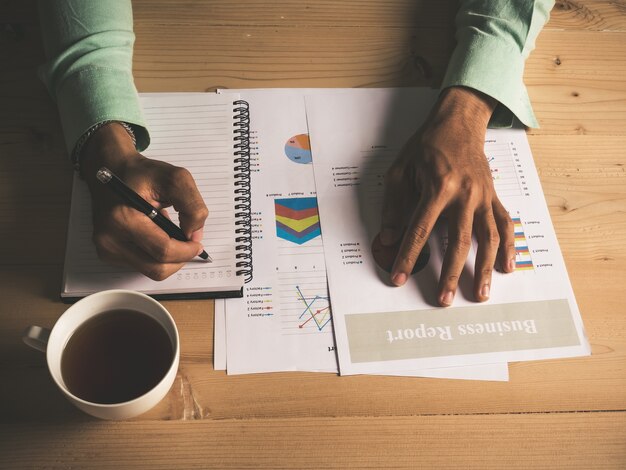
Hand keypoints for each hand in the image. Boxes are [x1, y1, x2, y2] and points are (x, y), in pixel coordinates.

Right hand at [80, 122, 208, 279]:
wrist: (113, 171)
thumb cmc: (142, 174)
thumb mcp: (176, 178)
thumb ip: (192, 206)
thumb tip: (194, 235)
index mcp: (123, 218)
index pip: (163, 251)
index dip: (186, 251)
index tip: (197, 243)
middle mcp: (110, 238)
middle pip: (157, 268)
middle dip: (180, 259)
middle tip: (189, 243)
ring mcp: (107, 248)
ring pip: (151, 271)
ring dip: (169, 257)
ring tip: (168, 232)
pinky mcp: (108, 253)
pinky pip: (142, 265)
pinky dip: (156, 256)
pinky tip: (155, 235)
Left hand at [379, 86, 514, 305]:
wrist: (458, 122)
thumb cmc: (426, 146)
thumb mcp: (400, 170)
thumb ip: (394, 205)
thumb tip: (389, 239)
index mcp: (438, 187)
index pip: (420, 230)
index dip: (408, 256)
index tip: (398, 277)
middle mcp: (465, 194)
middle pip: (459, 241)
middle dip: (451, 274)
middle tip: (444, 299)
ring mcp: (483, 197)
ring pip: (487, 238)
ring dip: (485, 268)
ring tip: (482, 294)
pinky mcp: (494, 197)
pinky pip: (505, 224)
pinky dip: (508, 247)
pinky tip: (507, 268)